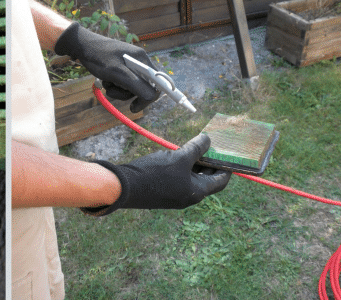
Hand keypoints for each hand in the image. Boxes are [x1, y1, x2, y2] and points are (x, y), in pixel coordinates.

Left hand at [54, 22, 158, 112]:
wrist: (82, 45)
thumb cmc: (98, 57)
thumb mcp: (116, 73)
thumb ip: (135, 84)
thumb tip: (152, 96)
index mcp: (143, 60)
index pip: (157, 84)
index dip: (148, 97)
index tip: (134, 107)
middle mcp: (140, 62)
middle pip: (144, 87)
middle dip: (127, 93)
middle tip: (112, 91)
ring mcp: (131, 65)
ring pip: (131, 87)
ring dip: (118, 90)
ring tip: (106, 82)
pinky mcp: (122, 68)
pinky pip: (123, 83)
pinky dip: (114, 85)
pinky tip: (105, 79)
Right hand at [82, 134, 231, 215]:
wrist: (124, 187)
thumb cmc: (155, 173)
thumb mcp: (179, 157)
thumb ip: (196, 148)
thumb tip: (208, 140)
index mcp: (197, 192)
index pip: (221, 181)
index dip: (227, 167)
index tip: (227, 154)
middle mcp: (188, 198)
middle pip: (207, 181)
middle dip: (209, 164)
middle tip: (210, 149)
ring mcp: (175, 197)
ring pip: (192, 180)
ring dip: (194, 166)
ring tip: (192, 150)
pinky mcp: (163, 195)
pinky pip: (179, 181)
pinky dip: (182, 170)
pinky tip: (175, 158)